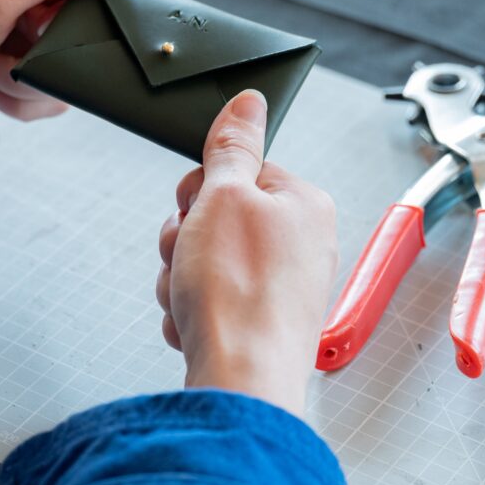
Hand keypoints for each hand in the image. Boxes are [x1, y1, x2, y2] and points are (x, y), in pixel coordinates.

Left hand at [0, 0, 138, 125]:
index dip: (94, 2)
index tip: (76, 20)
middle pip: (82, 30)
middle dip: (54, 52)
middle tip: (19, 47)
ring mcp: (15, 40)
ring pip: (64, 70)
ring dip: (27, 81)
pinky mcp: (6, 78)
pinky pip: (42, 98)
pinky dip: (14, 102)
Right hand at [155, 91, 337, 415]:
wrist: (240, 383)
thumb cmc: (240, 294)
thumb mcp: (225, 196)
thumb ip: (232, 145)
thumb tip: (249, 101)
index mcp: (304, 204)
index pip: (239, 170)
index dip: (202, 188)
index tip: (192, 206)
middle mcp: (301, 245)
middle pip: (217, 216)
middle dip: (185, 237)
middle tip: (187, 255)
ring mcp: (280, 289)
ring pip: (205, 260)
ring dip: (180, 276)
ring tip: (189, 296)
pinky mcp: (259, 324)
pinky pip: (208, 301)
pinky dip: (190, 310)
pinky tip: (195, 324)